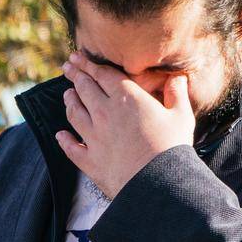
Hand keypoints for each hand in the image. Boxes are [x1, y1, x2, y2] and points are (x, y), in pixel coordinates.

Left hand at [56, 47, 195, 197]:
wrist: (159, 184)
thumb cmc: (172, 148)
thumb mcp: (181, 117)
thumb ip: (177, 94)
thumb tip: (178, 77)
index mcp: (127, 98)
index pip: (102, 74)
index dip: (88, 64)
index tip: (77, 57)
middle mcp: (105, 113)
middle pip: (84, 89)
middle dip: (75, 76)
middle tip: (68, 67)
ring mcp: (94, 136)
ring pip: (74, 113)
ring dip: (69, 101)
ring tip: (67, 94)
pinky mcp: (90, 160)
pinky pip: (71, 146)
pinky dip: (64, 139)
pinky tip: (60, 135)